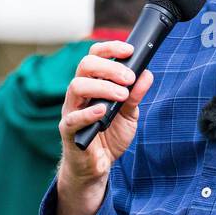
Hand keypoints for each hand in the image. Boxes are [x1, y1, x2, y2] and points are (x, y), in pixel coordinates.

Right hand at [58, 41, 154, 180]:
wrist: (98, 166)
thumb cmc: (110, 136)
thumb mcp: (129, 114)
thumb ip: (136, 95)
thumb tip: (147, 74)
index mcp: (93, 84)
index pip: (95, 56)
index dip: (110, 49)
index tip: (129, 50)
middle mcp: (79, 93)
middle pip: (85, 65)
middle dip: (109, 67)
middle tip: (129, 78)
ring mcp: (72, 110)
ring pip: (76, 86)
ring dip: (102, 87)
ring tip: (122, 96)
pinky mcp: (68, 130)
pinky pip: (73, 118)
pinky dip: (88, 112)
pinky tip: (103, 111)